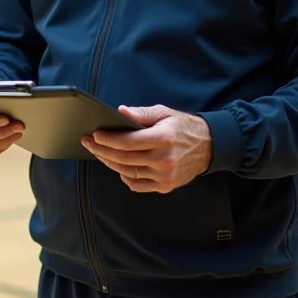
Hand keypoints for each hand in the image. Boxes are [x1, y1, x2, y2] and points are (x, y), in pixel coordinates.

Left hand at [81, 105, 212, 193]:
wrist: (208, 146)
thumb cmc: (183, 127)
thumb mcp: (164, 113)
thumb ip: (141, 113)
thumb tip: (119, 111)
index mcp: (163, 138)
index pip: (127, 142)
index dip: (107, 139)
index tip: (94, 135)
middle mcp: (164, 159)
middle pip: (123, 158)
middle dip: (101, 150)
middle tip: (89, 143)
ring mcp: (165, 175)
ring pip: (127, 172)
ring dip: (109, 162)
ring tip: (99, 153)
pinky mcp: (166, 186)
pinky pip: (137, 184)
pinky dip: (124, 176)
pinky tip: (118, 166)